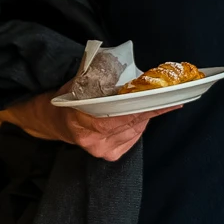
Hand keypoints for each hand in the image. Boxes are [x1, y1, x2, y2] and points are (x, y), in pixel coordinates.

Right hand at [0, 88, 181, 160]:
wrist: (54, 120)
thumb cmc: (70, 96)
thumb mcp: (80, 80)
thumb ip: (100, 74)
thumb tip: (124, 68)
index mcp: (82, 119)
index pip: (122, 113)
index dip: (147, 105)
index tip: (169, 98)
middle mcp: (92, 140)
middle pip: (132, 122)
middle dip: (151, 108)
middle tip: (168, 96)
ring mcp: (101, 150)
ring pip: (136, 130)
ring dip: (145, 115)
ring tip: (149, 102)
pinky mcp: (109, 156)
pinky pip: (134, 138)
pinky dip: (139, 125)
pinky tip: (135, 116)